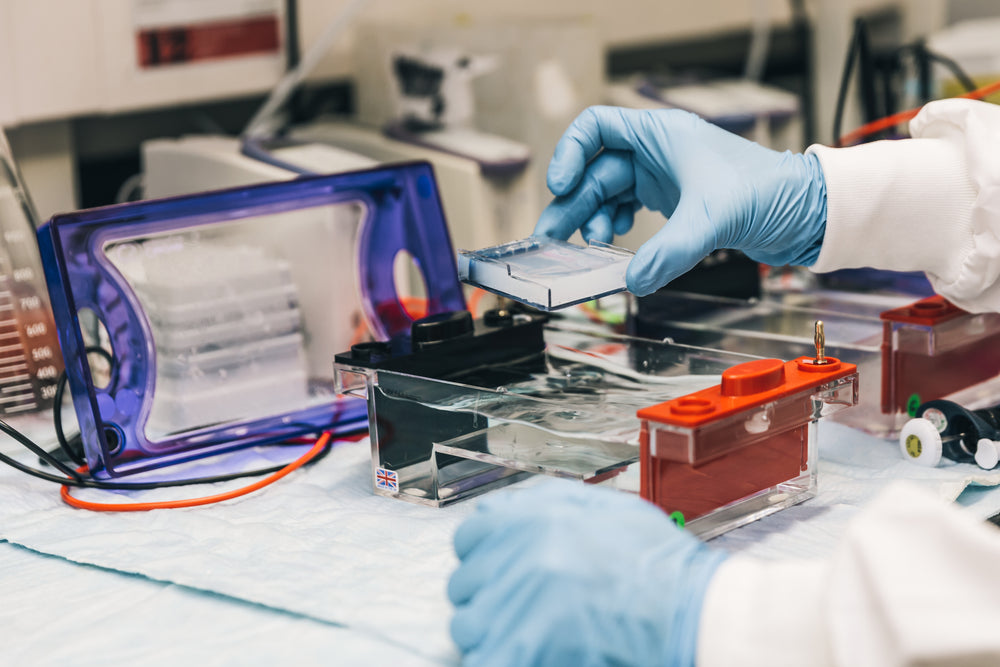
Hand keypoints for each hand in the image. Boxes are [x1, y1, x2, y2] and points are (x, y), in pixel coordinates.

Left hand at [447, 480, 726, 666]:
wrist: (695, 614)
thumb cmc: (658, 566)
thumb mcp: (604, 509)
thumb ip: (545, 505)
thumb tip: (499, 511)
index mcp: (529, 518)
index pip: (471, 536)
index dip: (487, 556)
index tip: (501, 571)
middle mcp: (515, 557)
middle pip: (467, 584)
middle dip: (490, 596)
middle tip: (525, 608)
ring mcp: (516, 606)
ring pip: (469, 627)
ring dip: (492, 633)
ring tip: (531, 634)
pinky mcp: (523, 650)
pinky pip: (485, 657)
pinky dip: (499, 656)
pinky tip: (527, 652)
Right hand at [534, 106, 826, 295]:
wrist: (805, 212)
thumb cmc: (768, 192)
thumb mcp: (712, 219)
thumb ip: (669, 251)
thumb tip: (633, 282)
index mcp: (660, 134)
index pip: (595, 128)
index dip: (570, 153)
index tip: (559, 186)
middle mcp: (656, 152)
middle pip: (595, 172)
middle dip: (572, 205)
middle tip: (551, 239)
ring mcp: (663, 178)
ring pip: (608, 195)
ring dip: (592, 222)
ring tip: (591, 249)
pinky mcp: (672, 204)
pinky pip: (627, 213)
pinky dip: (615, 231)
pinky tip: (617, 250)